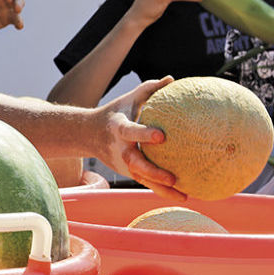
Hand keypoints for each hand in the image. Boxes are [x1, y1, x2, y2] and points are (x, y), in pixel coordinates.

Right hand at [96, 75, 186, 199]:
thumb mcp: (129, 98)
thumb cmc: (116, 112)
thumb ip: (150, 88)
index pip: (132, 132)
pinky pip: (147, 183)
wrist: (89, 135)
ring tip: (184, 195)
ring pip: (142, 179)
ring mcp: (123, 164)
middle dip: (152, 171)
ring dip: (161, 188)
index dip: (144, 135)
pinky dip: (163, 191)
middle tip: (172, 177)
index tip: (161, 137)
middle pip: (135, 164)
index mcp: (119, 129)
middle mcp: (120, 149)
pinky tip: (184, 195)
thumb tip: (172, 79)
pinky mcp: (128, 173)